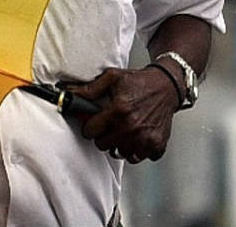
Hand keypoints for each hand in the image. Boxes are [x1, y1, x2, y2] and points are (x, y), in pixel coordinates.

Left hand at [63, 66, 180, 163]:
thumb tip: (67, 93)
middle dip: (103, 135)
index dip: (90, 126)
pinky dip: (136, 150)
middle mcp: (131, 126)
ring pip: (119, 154)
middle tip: (110, 125)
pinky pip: (137, 158)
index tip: (94, 123)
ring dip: (119, 144)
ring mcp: (145, 138)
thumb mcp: (112, 78)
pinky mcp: (156, 145)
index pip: (90, 131)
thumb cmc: (140, 82)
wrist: (167, 86)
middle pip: (102, 145)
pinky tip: (136, 137)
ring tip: (123, 130)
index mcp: (119, 109)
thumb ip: (89, 88)